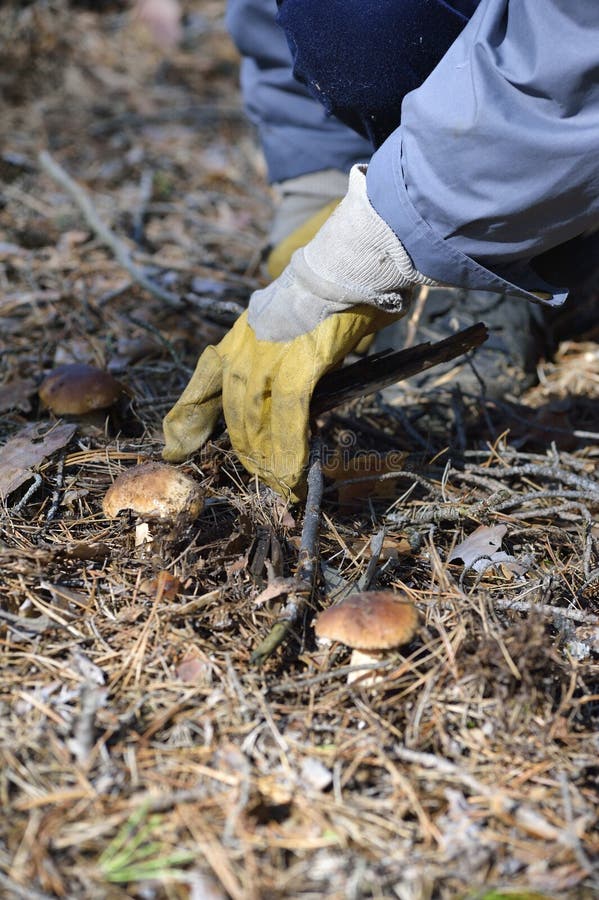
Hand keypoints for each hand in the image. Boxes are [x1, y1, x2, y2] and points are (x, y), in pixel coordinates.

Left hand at [163, 165, 436, 497]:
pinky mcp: (296, 369)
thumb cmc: (332, 288)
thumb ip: (284, 354)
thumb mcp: (292, 319)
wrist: (350, 262)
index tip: (175, 446)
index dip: (188, 418)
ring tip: (273, 481)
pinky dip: (288, 450)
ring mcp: (266, 359)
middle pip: (231, 410)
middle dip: (240, 447)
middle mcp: (243, 347)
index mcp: (240, 334)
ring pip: (254, 421)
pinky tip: (290, 472)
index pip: (204, 381)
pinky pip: (287, 420)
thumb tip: (296, 389)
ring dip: (264, 457)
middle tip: (252, 474)